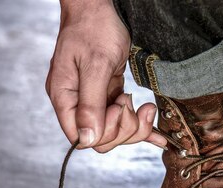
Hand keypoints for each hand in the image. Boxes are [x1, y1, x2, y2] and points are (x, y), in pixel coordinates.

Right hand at [46, 0, 166, 151]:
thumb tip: (87, 139)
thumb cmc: (94, 27)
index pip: (80, 136)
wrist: (101, 6)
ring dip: (135, 125)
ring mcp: (93, 99)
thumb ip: (91, 103)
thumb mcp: (96, 64)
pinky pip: (124, 120)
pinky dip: (142, 128)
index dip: (104, 132)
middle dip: (124, 128)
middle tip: (132, 103)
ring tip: (146, 106)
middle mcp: (77, 102)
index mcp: (64, 96)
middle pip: (101, 138)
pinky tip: (158, 135)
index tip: (119, 107)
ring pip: (115, 132)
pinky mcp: (109, 95)